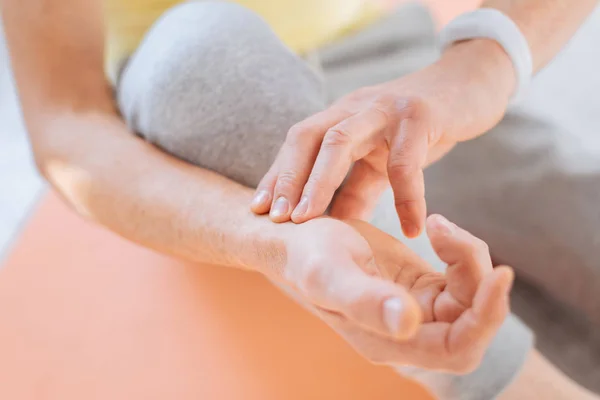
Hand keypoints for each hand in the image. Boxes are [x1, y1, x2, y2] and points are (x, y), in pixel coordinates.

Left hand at [251, 39, 514, 236]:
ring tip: (311, 222)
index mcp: (340, 117)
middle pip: (307, 137)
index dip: (276, 175)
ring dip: (320, 182)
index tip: (258, 209)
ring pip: (341, 141)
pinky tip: (412, 229)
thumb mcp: (381, 161)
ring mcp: (385, 108)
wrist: (468, 87)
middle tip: (277, 219)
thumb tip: (334, 229)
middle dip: (287, 178)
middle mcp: (354, 108)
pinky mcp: (421, 115)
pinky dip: (408, 199)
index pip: (298, 144)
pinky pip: (406, 161)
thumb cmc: (417, 129)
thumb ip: (356, 191)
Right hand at [280, 214, 512, 372]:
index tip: (499, 274)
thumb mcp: (328, 273)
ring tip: (437, 225)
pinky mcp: (417, 286)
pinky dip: (458, 251)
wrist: (291, 238)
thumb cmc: (303, 255)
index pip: (458, 348)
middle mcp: (407, 333)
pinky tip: (437, 228)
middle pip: (472, 322)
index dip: (486, 318)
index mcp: (388, 341)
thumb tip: (408, 323)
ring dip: (467, 257)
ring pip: (469, 296)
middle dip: (480, 281)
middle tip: (454, 237)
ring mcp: (414, 310)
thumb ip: (365, 301)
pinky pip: (457, 276)